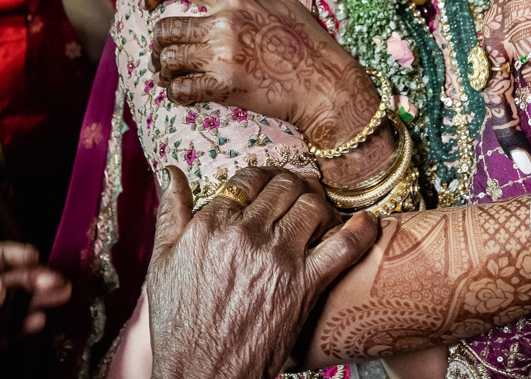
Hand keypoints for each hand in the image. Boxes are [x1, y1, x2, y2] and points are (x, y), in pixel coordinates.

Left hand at [144, 0, 379, 150]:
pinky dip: (175, 92)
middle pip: (166, 27)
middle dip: (159, 41)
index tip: (149, 0)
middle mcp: (225, 24)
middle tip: (164, 51)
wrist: (325, 84)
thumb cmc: (308, 41)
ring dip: (164, 68)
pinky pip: (181, 89)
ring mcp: (223, 56)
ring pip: (168, 58)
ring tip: (171, 73)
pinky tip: (183, 92)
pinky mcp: (225, 86)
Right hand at [147, 166, 377, 378]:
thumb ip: (171, 211)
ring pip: (312, 205)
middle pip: (284, 185)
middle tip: (297, 197)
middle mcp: (246, 235)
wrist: (201, 374)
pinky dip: (361, 229)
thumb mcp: (162, 262)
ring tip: (318, 216)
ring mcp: (279, 258)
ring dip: (320, 204)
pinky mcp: (305, 285)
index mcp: (210, 226)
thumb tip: (171, 171)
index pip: (247, 179)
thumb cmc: (179, 323)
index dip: (261, 179)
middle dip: (293, 186)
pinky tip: (367, 221)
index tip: (267, 189)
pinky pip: (344, 245)